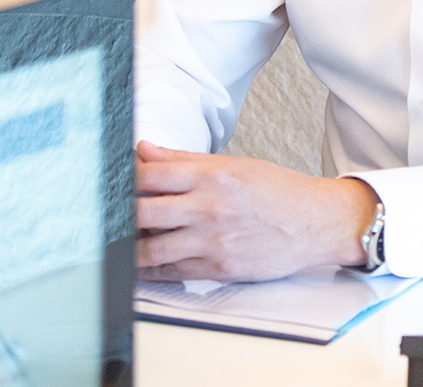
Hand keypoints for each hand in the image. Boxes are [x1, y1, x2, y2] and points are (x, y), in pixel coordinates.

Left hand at [135, 141, 377, 281]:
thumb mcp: (234, 165)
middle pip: (142, 212)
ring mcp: (212, 240)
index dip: (123, 178)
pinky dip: (150, 270)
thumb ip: (184, 161)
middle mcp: (208, 208)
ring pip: (151, 248)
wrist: (315, 223)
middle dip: (119, 213)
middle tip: (107, 214)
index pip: (150, 174)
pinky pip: (171, 272)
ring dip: (128, 246)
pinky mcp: (218, 267)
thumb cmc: (279, 192)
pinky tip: (140, 264)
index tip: (112, 181)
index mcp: (212, 176)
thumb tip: (145, 150)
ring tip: (117, 242)